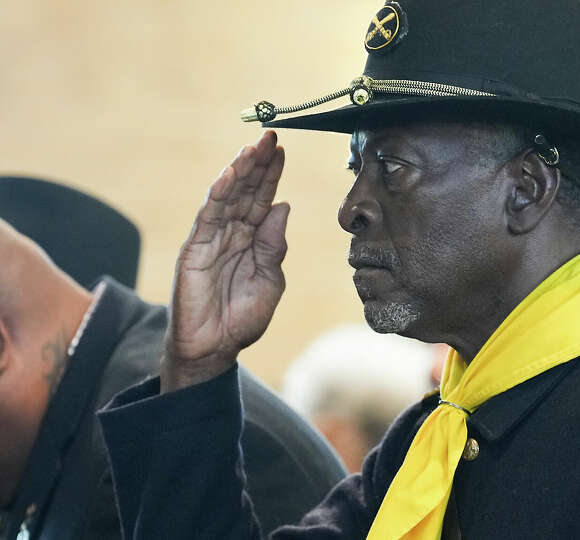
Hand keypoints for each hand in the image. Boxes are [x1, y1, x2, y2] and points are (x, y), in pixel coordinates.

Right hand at [161, 131, 287, 392]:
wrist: (215, 348)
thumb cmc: (242, 317)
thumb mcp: (270, 279)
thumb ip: (274, 245)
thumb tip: (282, 206)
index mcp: (252, 240)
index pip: (262, 199)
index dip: (271, 175)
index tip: (282, 149)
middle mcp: (232, 233)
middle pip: (246, 191)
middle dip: (258, 164)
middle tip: (271, 137)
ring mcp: (212, 239)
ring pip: (227, 197)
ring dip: (240, 171)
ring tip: (253, 148)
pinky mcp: (195, 248)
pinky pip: (209, 215)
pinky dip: (220, 193)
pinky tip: (231, 174)